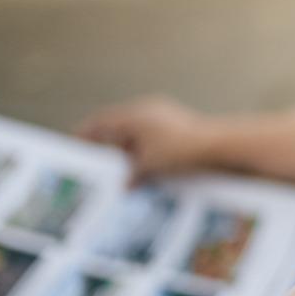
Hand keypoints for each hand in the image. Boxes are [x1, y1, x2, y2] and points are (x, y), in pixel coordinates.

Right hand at [78, 95, 216, 180]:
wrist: (218, 144)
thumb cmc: (180, 151)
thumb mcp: (150, 165)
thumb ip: (133, 174)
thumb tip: (125, 185)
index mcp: (134, 116)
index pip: (101, 121)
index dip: (86, 132)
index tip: (76, 142)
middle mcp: (147, 110)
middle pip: (118, 126)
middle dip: (107, 143)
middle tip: (96, 159)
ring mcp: (163, 114)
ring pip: (136, 131)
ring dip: (128, 148)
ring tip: (121, 167)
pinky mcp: (178, 122)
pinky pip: (152, 135)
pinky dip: (145, 148)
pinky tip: (147, 164)